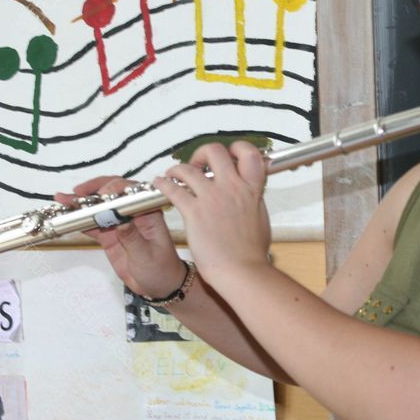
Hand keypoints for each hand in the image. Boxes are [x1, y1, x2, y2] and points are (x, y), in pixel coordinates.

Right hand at [55, 177, 184, 298]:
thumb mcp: (147, 255)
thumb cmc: (161, 269)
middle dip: (94, 190)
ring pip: (100, 208)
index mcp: (148, 213)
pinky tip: (66, 216)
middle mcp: (133, 214)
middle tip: (77, 192)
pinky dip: (80, 220)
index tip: (101, 195)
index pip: (131, 193)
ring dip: (81, 203)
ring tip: (63, 199)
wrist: (159, 285)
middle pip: (112, 194)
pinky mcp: (110, 235)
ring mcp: (120, 224)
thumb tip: (121, 221)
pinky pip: (93, 224)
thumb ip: (133, 238)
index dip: (115, 189)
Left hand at [153, 141, 271, 287]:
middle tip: (197, 164)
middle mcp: (232, 188)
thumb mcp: (260, 219)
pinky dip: (163, 184)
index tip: (228, 155)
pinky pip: (173, 189)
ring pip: (188, 168)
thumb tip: (250, 196)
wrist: (242, 271)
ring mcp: (212, 198)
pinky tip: (160, 185)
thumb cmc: (251, 253)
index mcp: (251, 189)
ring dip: (177, 168)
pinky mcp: (194, 212)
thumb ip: (253, 201)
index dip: (237, 148)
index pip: (248, 153)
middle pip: (215, 152)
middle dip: (202, 154)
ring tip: (172, 174)